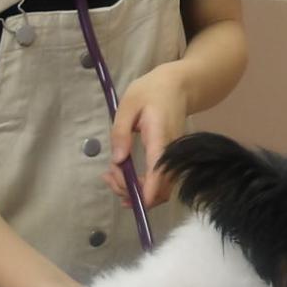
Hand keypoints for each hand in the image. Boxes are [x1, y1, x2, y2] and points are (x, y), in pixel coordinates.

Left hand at [104, 64, 188, 208]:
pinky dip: (142, 187)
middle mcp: (171, 153)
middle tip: (108, 176)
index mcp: (161, 138)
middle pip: (160, 189)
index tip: (131, 201)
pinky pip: (160, 182)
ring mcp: (173, 159)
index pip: (158, 171)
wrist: (178, 86)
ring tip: (112, 177)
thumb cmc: (151, 91)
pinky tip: (123, 179)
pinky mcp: (170, 160)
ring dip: (136, 192)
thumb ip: (121, 132)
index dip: (148, 192)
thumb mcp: (128, 105)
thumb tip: (118, 161)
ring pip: (161, 190)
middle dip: (133, 192)